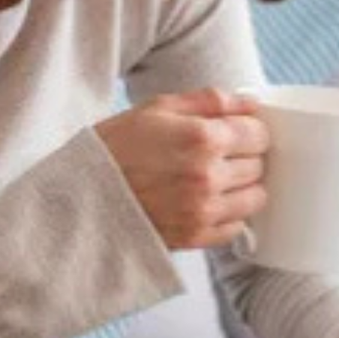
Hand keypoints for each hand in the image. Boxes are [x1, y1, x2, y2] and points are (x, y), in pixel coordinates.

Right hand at [94, 88, 268, 249]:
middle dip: (245, 157)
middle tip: (219, 156)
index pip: (259, 134)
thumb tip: (251, 102)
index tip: (236, 133)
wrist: (79, 194)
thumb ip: (211, 101)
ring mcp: (203, 209)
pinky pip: (236, 227)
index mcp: (203, 138)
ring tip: (214, 179)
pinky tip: (206, 202)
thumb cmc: (117, 146)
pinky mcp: (195, 236)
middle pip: (259, 165)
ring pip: (255, 197)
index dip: (249, 131)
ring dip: (241, 187)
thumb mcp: (159, 108)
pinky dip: (228, 215)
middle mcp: (208, 175)